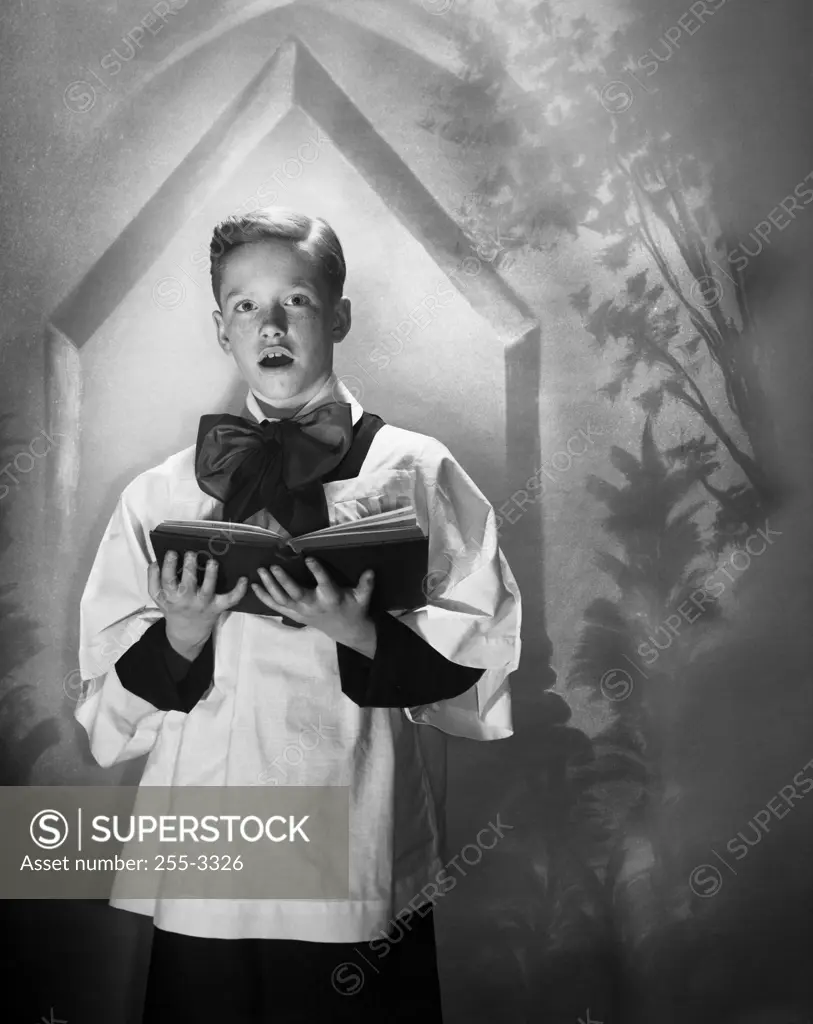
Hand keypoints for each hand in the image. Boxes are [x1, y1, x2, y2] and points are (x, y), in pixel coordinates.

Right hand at [148, 550, 247, 659]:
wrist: (186, 633)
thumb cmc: (173, 609)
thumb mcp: (158, 598)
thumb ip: (154, 581)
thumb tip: (155, 562)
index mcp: (171, 597)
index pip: (167, 581)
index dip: (168, 566)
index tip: (172, 552)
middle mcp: (187, 600)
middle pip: (187, 583)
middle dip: (189, 568)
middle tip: (191, 554)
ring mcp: (204, 604)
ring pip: (208, 589)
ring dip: (211, 575)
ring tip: (212, 562)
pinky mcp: (218, 607)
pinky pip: (230, 599)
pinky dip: (239, 590)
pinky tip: (244, 579)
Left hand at [252, 557, 376, 651]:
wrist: (345, 630)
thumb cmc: (354, 609)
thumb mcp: (363, 598)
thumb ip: (366, 584)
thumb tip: (370, 571)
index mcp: (330, 598)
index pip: (323, 583)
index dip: (317, 571)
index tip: (309, 559)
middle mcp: (313, 605)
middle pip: (295, 593)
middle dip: (283, 580)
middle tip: (273, 566)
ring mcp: (301, 611)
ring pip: (282, 599)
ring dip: (270, 586)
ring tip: (260, 571)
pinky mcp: (294, 614)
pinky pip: (276, 606)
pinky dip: (264, 597)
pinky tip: (254, 586)